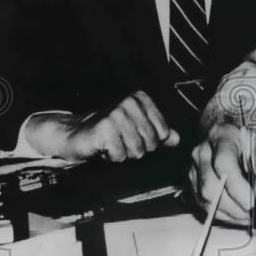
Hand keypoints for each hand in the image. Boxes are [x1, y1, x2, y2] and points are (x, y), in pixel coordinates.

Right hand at [24, 90, 179, 160]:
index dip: (151, 142)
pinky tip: (104, 147)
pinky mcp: (105, 127)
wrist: (78, 134)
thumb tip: (177, 140)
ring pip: (137, 151)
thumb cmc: (111, 132)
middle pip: (151, 143)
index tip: (134, 135)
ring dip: (124, 153)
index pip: (163, 132)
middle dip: (137, 149)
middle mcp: (130, 102)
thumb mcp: (138, 130)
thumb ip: (159, 134)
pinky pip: (121, 155)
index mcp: (141, 99)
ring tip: (113, 144)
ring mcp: (117, 113)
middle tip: (121, 141)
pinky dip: (113, 157)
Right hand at [189, 123, 255, 226]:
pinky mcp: (193, 188)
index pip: (223, 164)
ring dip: (234, 215)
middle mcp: (202, 152)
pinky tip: (244, 214)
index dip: (239, 188)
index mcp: (222, 135)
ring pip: (207, 202)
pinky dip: (228, 217)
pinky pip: (206, 210)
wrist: (245, 146)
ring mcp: (193, 171)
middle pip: (211, 187)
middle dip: (239, 207)